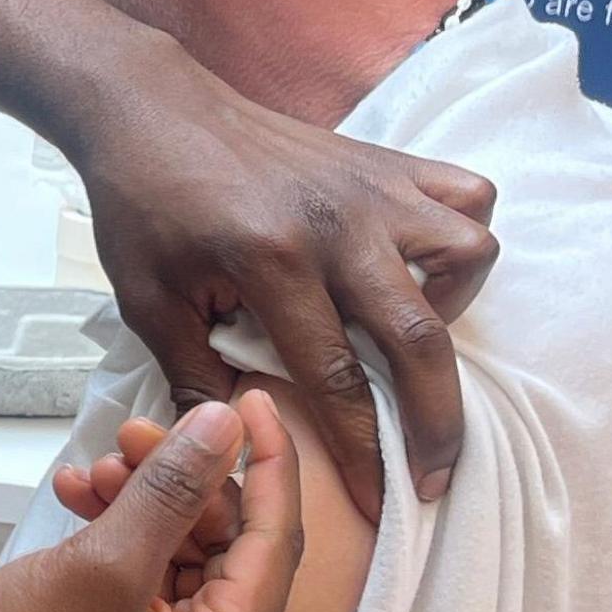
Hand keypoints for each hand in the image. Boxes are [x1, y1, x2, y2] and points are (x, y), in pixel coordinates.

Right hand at [0, 394, 299, 611]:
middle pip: (228, 545)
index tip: (251, 400)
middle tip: (133, 431)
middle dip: (181, 481)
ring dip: (143, 499)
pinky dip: (120, 527)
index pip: (277, 546)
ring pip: (185, 550)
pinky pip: (150, 571)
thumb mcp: (105, 561)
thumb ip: (174, 489)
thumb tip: (226, 427)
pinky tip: (76, 492)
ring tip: (92, 468)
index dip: (270, 465)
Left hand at [70, 41, 492, 523]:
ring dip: (454, 307)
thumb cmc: (142, 205)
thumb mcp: (148, 301)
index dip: (363, 453)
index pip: (336, 378)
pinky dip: (459, 236)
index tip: (381, 504)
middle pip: (420, 336)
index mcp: (271, 261)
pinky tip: (417, 265)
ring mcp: (370, 186)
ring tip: (409, 330)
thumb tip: (240, 446)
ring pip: (468, 251)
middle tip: (436, 474)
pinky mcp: (382, 161)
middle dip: (438, 421)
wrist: (150, 107)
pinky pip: (464, 194)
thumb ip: (195, 376)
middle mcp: (337, 224)